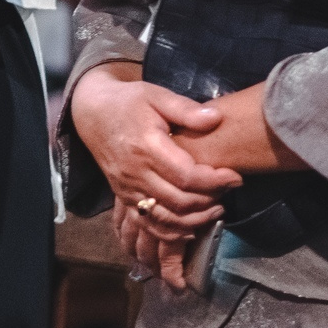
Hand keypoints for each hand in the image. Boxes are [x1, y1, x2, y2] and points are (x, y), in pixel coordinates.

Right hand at [68, 63, 241, 234]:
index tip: (234, 177)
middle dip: (209, 200)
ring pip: (165, 218)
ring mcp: (127, 189)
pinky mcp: (123, 198)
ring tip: (217, 208)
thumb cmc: (129, 102)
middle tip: (228, 190)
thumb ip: (186, 109)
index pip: (186, 175)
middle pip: (178, 201)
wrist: (92, 113)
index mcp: (146, 147)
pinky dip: (171, 233)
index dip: (214, 181)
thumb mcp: (156, 95)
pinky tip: (191, 227)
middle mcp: (135, 173)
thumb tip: (216, 118)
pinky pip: (148, 224)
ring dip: (195, 220)